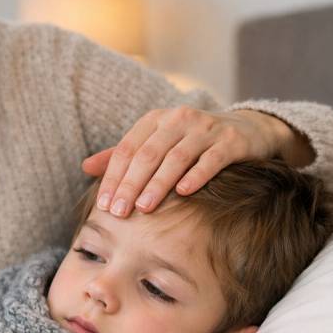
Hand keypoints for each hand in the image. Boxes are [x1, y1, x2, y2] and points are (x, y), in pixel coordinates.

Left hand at [82, 107, 313, 216]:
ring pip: (176, 157)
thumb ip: (123, 154)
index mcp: (155, 120)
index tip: (103, 205)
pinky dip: (197, 175)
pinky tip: (184, 192)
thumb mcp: (157, 143)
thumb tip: (86, 167)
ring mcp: (206, 128)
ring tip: (145, 207)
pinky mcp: (231, 140)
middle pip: (148, 154)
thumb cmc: (192, 142)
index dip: (113, 177)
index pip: (127, 149)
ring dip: (158, 183)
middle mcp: (178, 119)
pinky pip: (211, 159)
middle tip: (119, 213)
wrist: (247, 130)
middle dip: (131, 185)